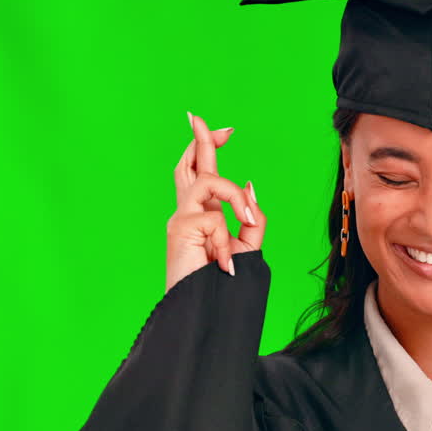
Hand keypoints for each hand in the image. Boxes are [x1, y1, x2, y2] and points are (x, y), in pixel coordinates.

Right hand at [165, 112, 266, 292]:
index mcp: (204, 215)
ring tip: (245, 217)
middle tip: (200, 118)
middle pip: (188, 165)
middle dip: (198, 139)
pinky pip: (214, 219)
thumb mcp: (248, 245)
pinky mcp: (181, 229)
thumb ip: (250, 216)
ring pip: (208, 181)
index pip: (202, 174)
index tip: (223, 130)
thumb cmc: (224, 283)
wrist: (207, 312)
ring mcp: (182, 219)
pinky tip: (225, 261)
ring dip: (233, 196)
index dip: (208, 149)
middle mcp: (189, 212)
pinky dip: (226, 239)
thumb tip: (248, 184)